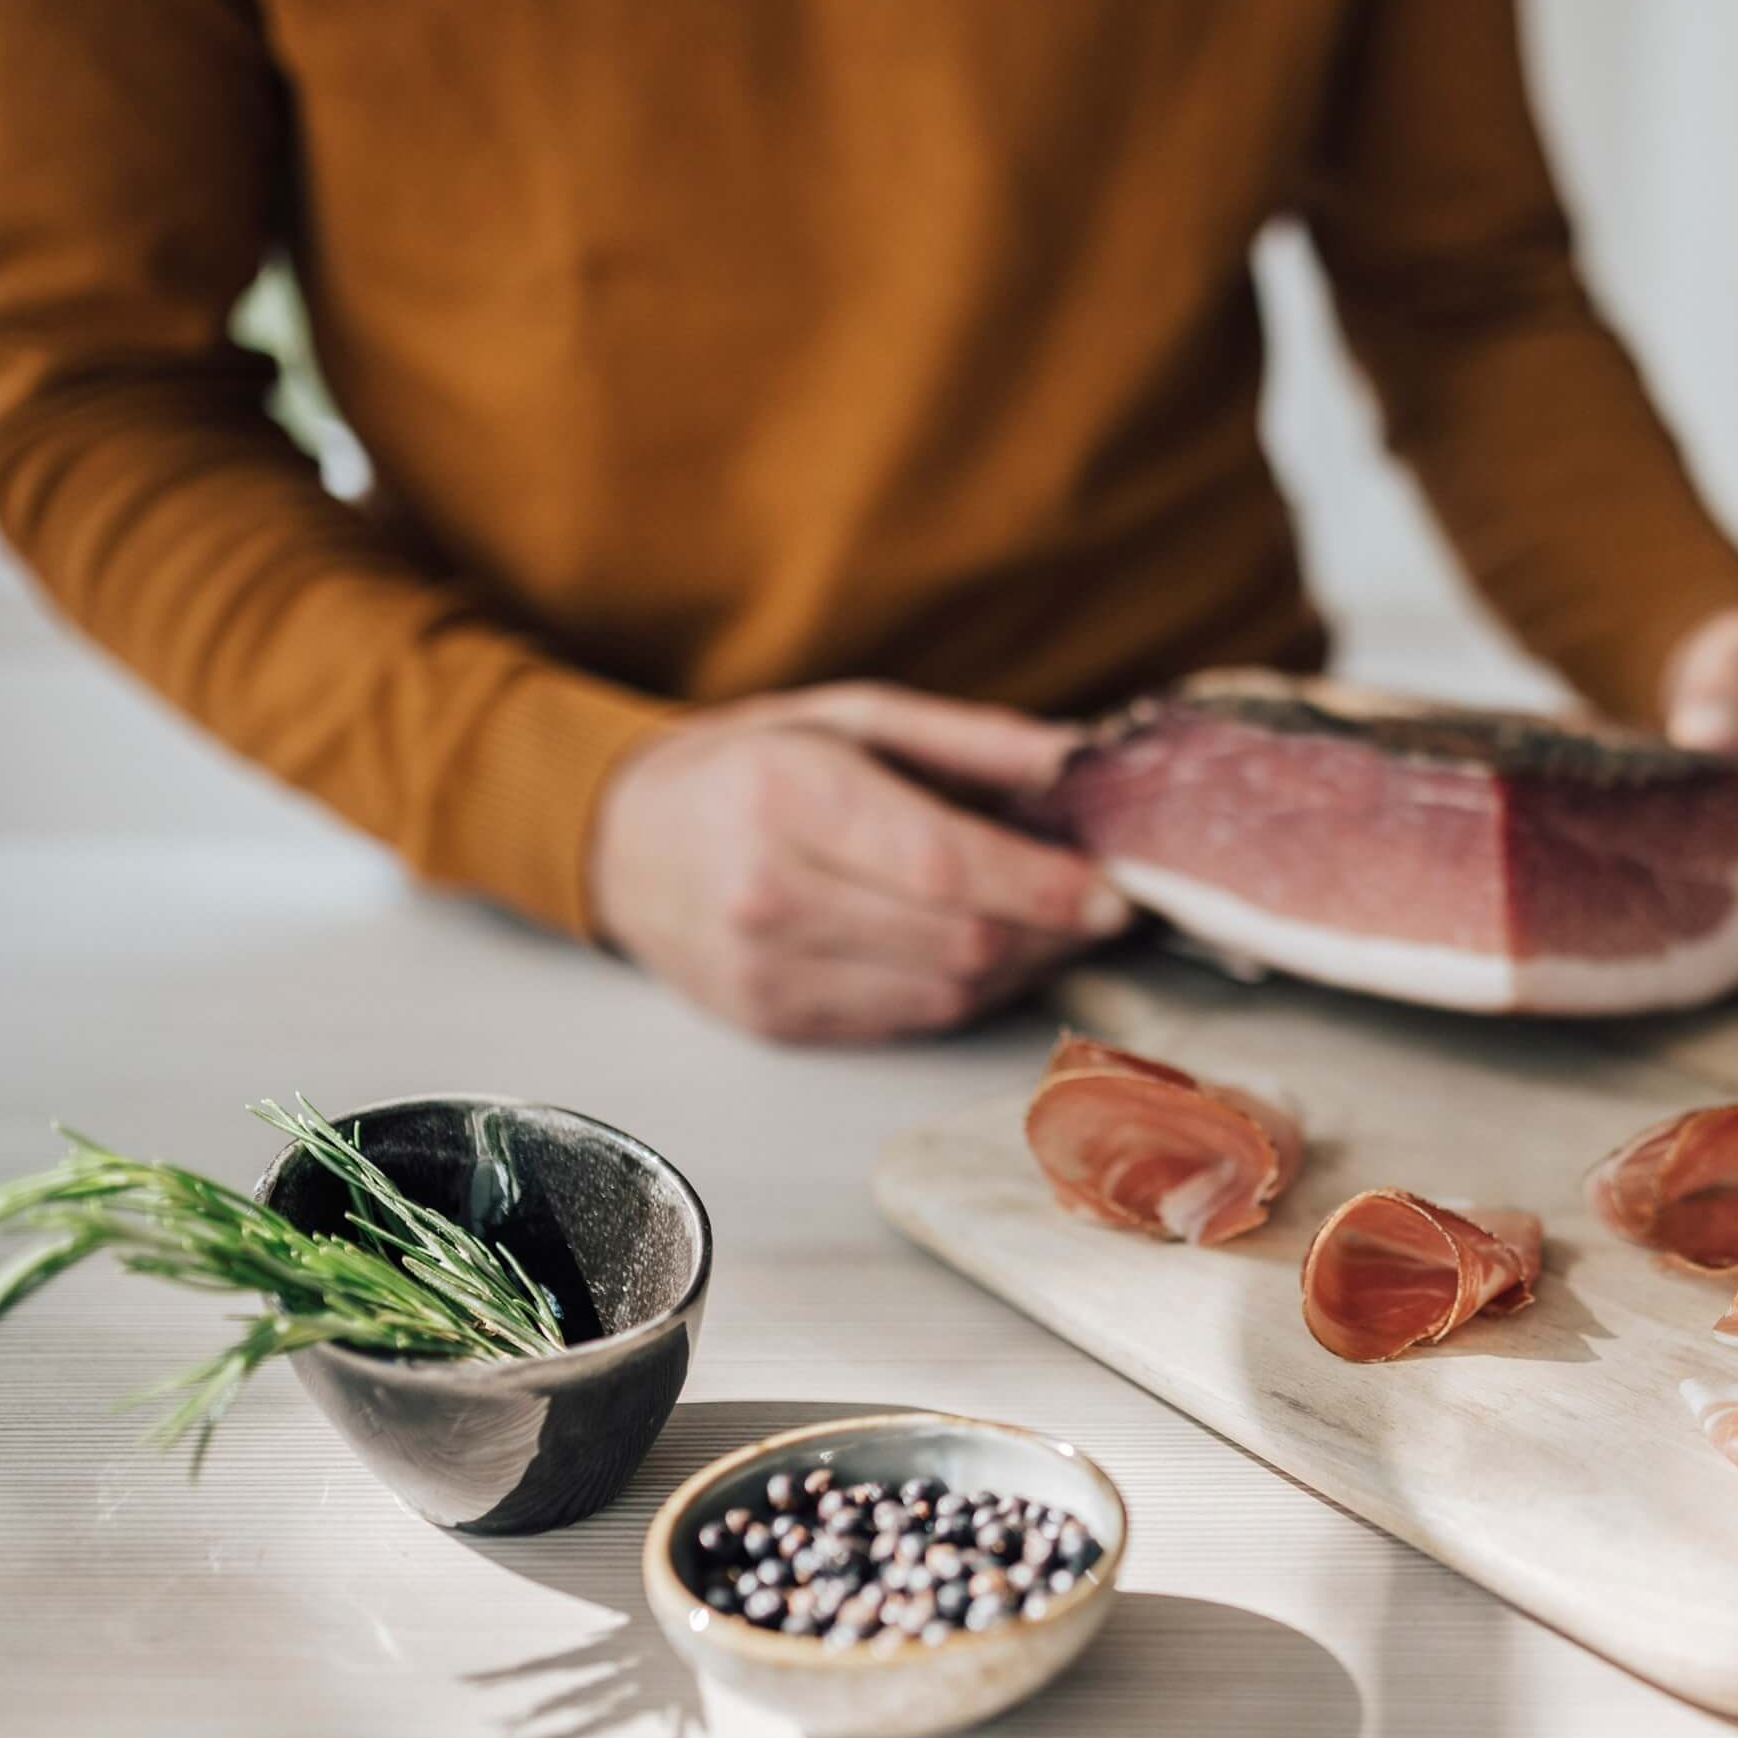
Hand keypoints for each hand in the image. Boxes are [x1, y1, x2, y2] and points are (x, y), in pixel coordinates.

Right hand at [589, 682, 1129, 1041]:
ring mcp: (762, 970)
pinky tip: (981, 953)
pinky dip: (964, 991)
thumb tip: (1080, 764)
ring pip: (943, 994)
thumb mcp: (853, 716)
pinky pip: (907, 1020)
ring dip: (1018, 968)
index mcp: (785, 797)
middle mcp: (765, 892)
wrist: (623, 839)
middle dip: (1049, 933)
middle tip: (1096, 909)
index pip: (946, 865)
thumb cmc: (750, 765)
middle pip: (957, 941)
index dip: (1045, 888)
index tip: (1114, 892)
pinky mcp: (771, 1021)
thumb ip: (972, 742)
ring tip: (1045, 927)